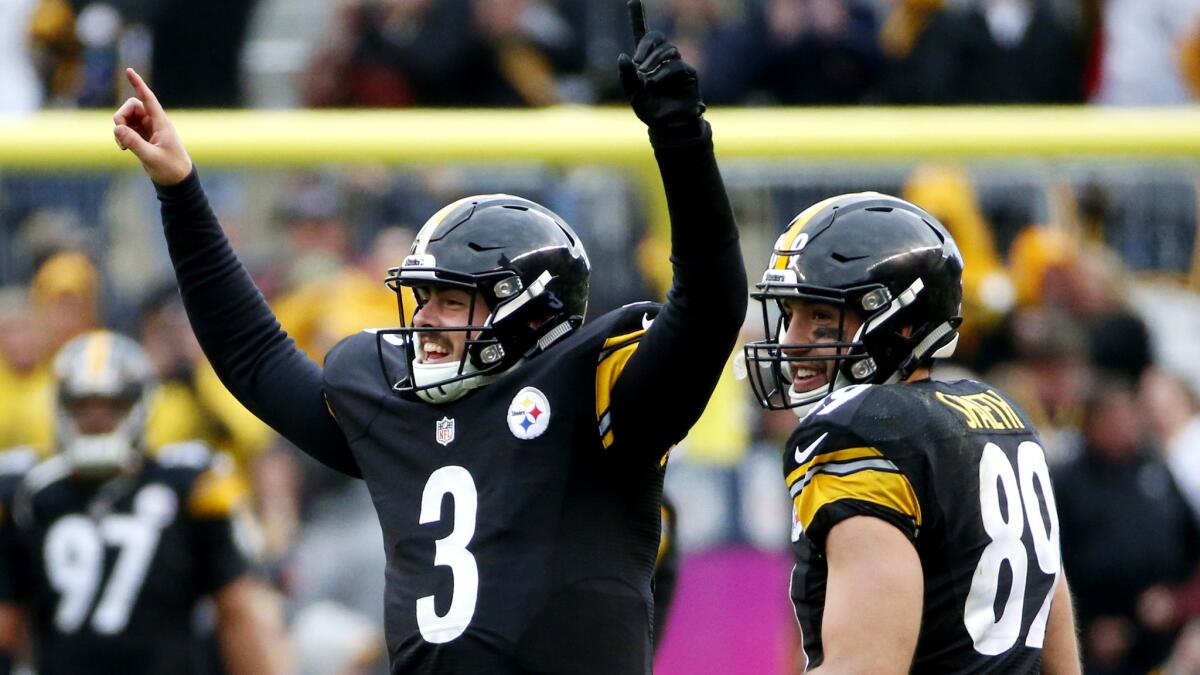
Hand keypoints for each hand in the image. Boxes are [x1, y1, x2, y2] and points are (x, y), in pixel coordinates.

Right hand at [113, 68, 193, 186]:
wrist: (177, 181)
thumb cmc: (170, 169)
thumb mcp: (151, 157)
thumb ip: (134, 143)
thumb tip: (117, 128)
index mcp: (161, 123)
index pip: (148, 99)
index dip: (139, 84)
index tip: (129, 71)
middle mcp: (154, 123)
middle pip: (132, 107)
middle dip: (121, 116)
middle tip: (119, 132)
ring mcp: (148, 129)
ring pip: (127, 118)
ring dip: (120, 128)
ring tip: (122, 145)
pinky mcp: (143, 137)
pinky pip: (127, 128)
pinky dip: (121, 135)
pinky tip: (123, 148)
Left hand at [617, 0, 704, 133]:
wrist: (667, 127)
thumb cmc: (650, 110)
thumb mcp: (633, 95)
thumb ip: (626, 77)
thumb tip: (623, 55)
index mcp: (647, 61)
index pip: (643, 35)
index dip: (638, 16)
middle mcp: (663, 59)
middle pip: (658, 38)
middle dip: (646, 48)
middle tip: (638, 66)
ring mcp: (677, 65)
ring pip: (670, 50)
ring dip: (656, 61)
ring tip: (648, 79)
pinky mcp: (689, 75)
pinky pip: (679, 66)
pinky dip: (665, 73)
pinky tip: (656, 83)